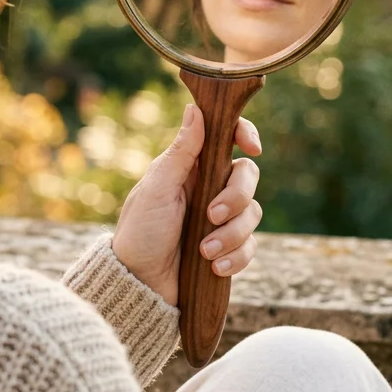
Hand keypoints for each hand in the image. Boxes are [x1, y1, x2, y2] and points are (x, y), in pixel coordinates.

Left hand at [111, 103, 262, 306]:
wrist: (139, 283)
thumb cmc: (140, 231)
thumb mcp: (157, 189)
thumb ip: (180, 152)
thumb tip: (195, 109)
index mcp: (191, 167)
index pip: (227, 139)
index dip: (245, 135)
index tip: (253, 148)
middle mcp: (209, 188)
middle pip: (247, 176)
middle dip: (236, 197)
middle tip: (212, 214)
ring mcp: (220, 218)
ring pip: (253, 213)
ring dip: (232, 234)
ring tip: (205, 251)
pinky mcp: (228, 247)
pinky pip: (250, 246)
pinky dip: (236, 257)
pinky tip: (214, 267)